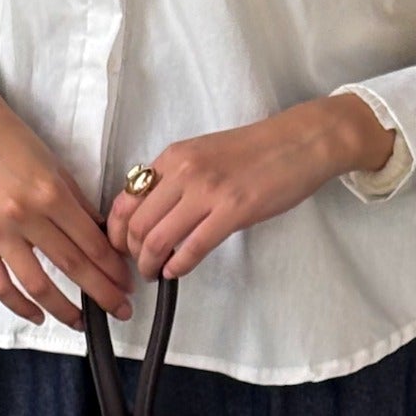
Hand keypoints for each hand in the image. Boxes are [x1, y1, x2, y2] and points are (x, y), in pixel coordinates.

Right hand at [0, 76, 137, 329]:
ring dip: (64, 309)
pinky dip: (19, 305)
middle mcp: (24, 216)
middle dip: (101, 292)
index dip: (112, 268)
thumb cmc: (14, 141)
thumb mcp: (55, 165)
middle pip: (71, 266)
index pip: (90, 242)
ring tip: (83, 323)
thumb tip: (102, 237)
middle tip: (121, 310)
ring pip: (36, 284)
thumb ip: (77, 203)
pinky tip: (37, 316)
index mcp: (50, 193)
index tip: (128, 284)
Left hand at [104, 94, 399, 282]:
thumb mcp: (203, 153)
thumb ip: (175, 178)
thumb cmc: (256, 150)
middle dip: (132, 253)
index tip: (120, 248)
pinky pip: (193, 247)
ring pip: (158, 238)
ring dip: (150, 264)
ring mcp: (208, 190)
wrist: (299, 142)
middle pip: (137, 223)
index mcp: (173, 156)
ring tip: (155, 273)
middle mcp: (184, 171)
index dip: (116, 231)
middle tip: (139, 266)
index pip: (125, 198)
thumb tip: (151, 212)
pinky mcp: (233, 210)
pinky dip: (178, 266)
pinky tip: (176, 273)